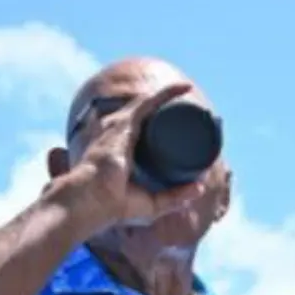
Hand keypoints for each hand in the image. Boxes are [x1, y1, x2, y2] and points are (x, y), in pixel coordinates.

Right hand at [49, 82, 211, 230]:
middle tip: (191, 109)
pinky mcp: (125, 123)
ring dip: (169, 95)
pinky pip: (149, 101)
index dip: (160, 126)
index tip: (179, 125)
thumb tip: (201, 187)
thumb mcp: (153, 203)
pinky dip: (167, 94)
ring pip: (148, 103)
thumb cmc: (115, 205)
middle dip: (166, 107)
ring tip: (187, 90)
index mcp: (120, 151)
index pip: (143, 132)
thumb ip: (176, 196)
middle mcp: (117, 134)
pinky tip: (182, 88)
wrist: (93, 201)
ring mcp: (120, 126)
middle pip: (146, 115)